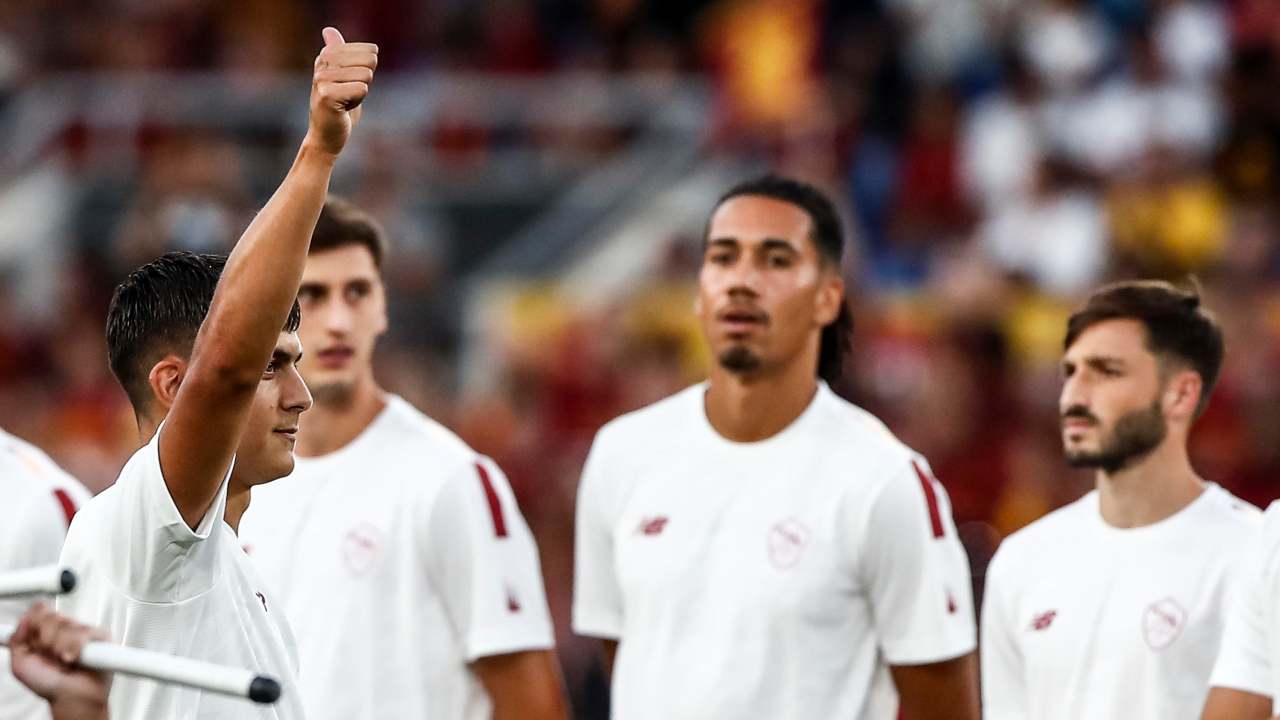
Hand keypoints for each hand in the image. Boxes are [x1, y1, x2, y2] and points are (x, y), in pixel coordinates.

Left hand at [9, 603, 110, 719]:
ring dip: (59, 648)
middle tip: (48, 655)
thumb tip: (25, 617)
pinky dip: (76, 648)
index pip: (38, 611)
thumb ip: (16, 639)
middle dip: (45, 641)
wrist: (72, 698)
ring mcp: (81, 631)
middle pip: (50, 616)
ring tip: (62, 661)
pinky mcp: (99, 635)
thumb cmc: (49, 685)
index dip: (34, 624)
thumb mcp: (20, 665)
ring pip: (66, 624)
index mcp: (45, 632)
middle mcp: (63, 629)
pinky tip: (73, 659)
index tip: (33, 641)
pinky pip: (84, 632)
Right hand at [306, 26, 377, 156]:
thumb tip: (328, 30)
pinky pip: (362, 89)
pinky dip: (357, 102)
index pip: (369, 51)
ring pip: (366, 76)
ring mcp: (322, 78)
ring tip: (345, 101)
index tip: (350, 84)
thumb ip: (340, 53)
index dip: (368, 71)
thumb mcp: (342, 76)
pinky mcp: (327, 94)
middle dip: (366, 81)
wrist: (326, 136)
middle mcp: (322, 63)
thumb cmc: (339, 107)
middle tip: (349, 94)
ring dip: (360, 93)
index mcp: (327, 55)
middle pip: (369, 61)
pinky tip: (343, 109)